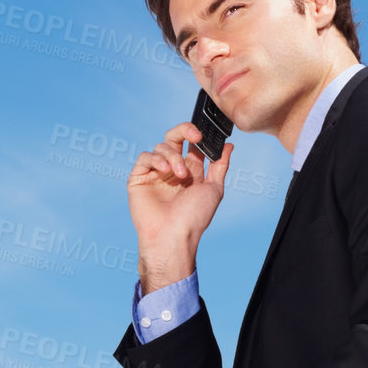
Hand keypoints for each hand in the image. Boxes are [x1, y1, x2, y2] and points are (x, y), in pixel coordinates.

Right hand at [128, 124, 232, 290]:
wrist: (173, 236)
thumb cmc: (194, 218)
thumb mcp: (214, 189)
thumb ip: (220, 166)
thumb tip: (229, 146)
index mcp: (190, 172)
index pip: (191, 145)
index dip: (196, 136)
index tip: (204, 136)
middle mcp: (172, 170)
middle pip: (174, 138)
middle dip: (184, 131)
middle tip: (195, 136)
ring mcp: (155, 174)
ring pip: (161, 147)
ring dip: (173, 156)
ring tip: (180, 176)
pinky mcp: (139, 178)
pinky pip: (145, 157)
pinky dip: (156, 158)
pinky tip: (164, 169)